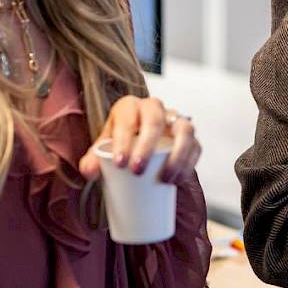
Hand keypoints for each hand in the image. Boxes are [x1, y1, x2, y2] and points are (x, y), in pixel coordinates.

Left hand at [78, 95, 201, 185]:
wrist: (137, 149)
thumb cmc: (119, 147)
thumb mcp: (100, 152)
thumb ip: (91, 162)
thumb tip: (90, 171)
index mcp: (130, 107)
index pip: (128, 116)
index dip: (124, 138)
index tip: (120, 163)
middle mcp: (155, 109)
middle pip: (156, 120)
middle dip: (148, 146)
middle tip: (137, 170)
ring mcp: (176, 121)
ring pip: (185, 130)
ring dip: (177, 154)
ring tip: (165, 179)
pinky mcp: (190, 138)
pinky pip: (196, 146)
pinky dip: (189, 164)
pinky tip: (177, 180)